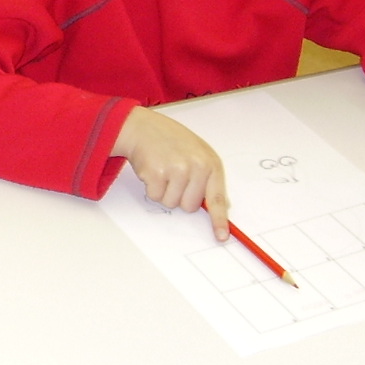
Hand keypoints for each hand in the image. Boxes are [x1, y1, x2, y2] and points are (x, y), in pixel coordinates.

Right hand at [112, 107, 229, 239]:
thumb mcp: (197, 153)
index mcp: (210, 163)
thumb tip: (219, 206)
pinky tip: (152, 169)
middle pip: (190, 206)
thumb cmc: (170, 141)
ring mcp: (177, 170)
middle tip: (173, 176)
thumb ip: (208, 177)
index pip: (216, 198)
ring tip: (162, 170)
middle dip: (179, 196)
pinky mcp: (157, 174)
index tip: (221, 237)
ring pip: (171, 203)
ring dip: (164, 191)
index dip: (219, 220)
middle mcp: (196, 166)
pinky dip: (151, 187)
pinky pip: (155, 197)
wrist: (142, 127)